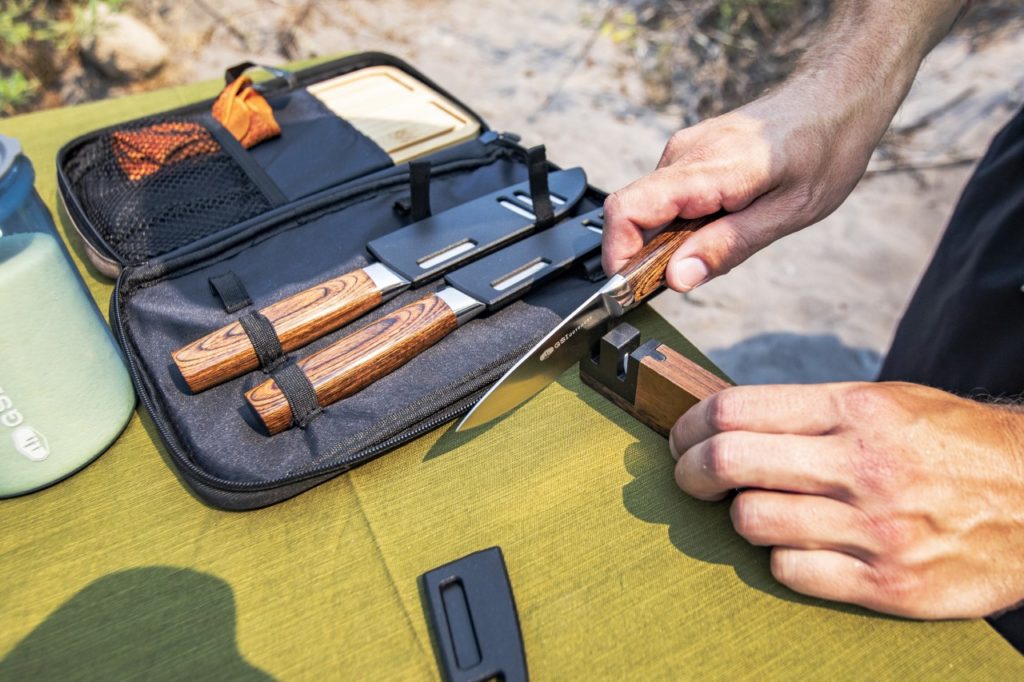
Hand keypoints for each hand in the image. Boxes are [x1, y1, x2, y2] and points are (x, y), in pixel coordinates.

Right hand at [602, 87, 883, 290]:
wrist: (838, 97)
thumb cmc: (824, 149)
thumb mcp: (787, 214)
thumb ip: (727, 247)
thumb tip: (677, 279)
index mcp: (707, 169)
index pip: (628, 210)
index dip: (618, 254)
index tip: (631, 287)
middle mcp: (684, 154)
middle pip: (632, 213)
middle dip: (645, 255)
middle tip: (690, 275)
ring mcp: (684, 150)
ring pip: (649, 208)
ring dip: (668, 239)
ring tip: (721, 241)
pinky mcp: (689, 153)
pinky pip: (666, 197)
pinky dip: (680, 222)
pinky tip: (722, 220)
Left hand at [669, 381, 1023, 618]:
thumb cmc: (952, 445)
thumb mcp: (888, 403)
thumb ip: (810, 413)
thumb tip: (727, 423)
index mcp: (857, 410)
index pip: (734, 410)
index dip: (690, 426)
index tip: (682, 439)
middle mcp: (862, 466)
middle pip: (729, 462)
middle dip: (691, 471)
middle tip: (689, 477)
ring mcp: (874, 528)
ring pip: (752, 521)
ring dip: (742, 517)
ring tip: (760, 511)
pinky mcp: (886, 583)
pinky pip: (790, 572)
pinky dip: (782, 559)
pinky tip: (801, 546)